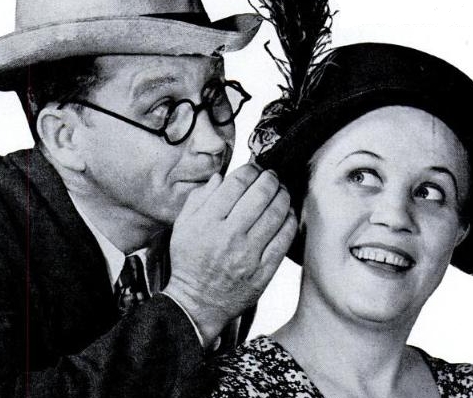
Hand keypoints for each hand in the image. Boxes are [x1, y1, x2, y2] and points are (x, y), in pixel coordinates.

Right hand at [164, 164, 296, 346]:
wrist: (197, 303)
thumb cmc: (189, 263)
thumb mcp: (182, 227)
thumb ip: (199, 199)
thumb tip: (220, 177)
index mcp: (207, 222)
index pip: (236, 184)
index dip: (250, 169)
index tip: (254, 167)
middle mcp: (229, 236)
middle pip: (260, 194)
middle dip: (270, 178)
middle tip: (271, 175)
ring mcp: (248, 255)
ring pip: (276, 213)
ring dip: (283, 195)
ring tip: (282, 190)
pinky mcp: (264, 271)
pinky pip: (284, 239)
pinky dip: (290, 220)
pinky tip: (288, 213)